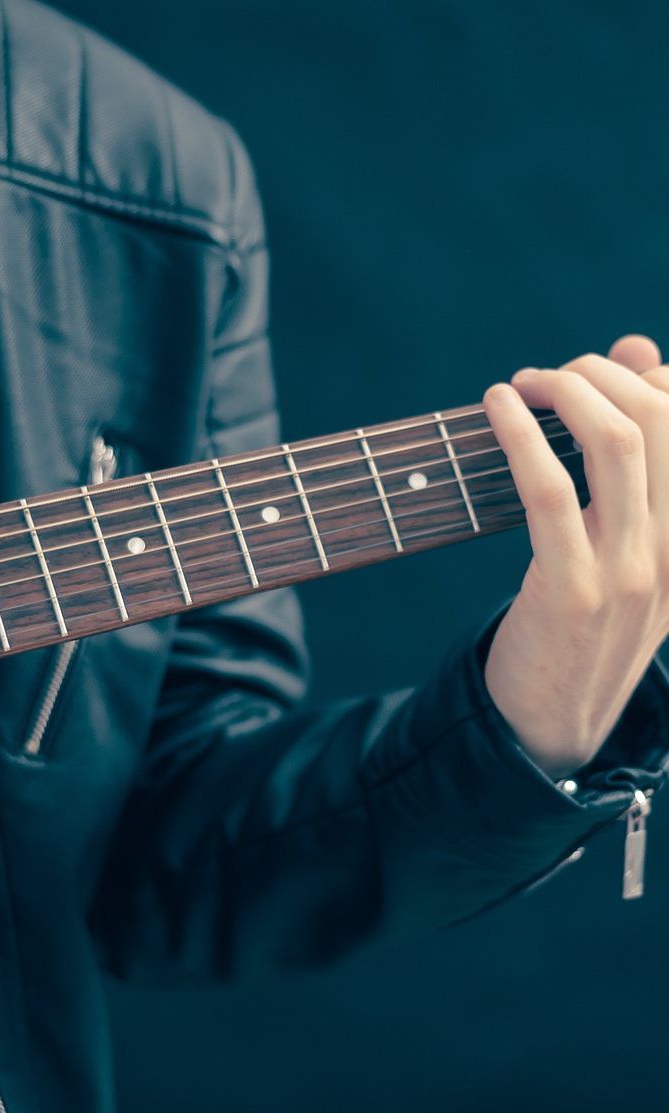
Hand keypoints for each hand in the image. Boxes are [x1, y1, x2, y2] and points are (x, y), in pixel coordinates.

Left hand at [482, 335, 668, 776]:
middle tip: (550, 376)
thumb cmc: (579, 628)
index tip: (607, 363)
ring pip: (617, 442)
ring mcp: (633, 570)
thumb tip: (638, 354)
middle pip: (660, 418)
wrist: (553, 724)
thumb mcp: (627, 549)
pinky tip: (495, 407)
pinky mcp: (574, 590)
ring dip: (566, 390)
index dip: (654, 375)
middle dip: (601, 374)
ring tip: (523, 383)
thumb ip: (635, 466)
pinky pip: (552, 491)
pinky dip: (520, 436)